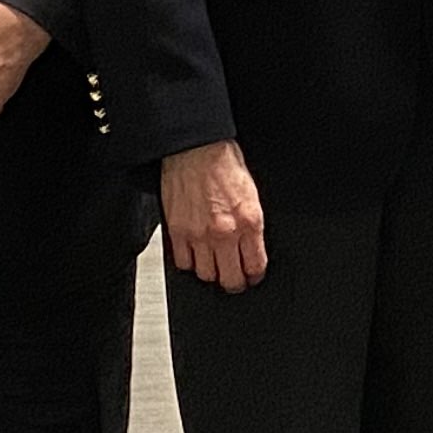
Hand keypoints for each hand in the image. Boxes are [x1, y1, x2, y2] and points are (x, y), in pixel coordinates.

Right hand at [161, 140, 269, 291]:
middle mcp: (225, 232)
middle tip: (234, 278)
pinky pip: (182, 263)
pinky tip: (194, 254)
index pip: (255, 266)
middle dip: (235, 283)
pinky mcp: (177, 231)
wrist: (196, 148)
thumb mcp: (251, 194)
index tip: (251, 276)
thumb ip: (251, 225)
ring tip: (213, 264)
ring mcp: (199, 234)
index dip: (254, 276)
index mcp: (249, 221)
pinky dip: (188, 262)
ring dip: (211, 272)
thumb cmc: (223, 164)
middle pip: (231, 279)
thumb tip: (251, 247)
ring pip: (206, 275)